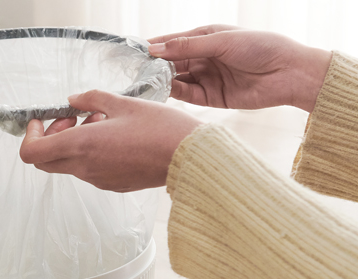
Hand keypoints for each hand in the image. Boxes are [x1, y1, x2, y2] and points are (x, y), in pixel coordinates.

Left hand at [19, 91, 201, 191]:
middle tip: (70, 118)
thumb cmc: (159, 129)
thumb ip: (91, 100)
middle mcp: (84, 168)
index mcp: (82, 145)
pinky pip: (87, 170)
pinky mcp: (109, 185)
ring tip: (100, 121)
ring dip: (72, 143)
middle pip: (45, 161)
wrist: (187, 158)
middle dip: (49, 138)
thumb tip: (72, 101)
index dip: (30, 136)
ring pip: (67, 164)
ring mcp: (96, 180)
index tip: (42, 120)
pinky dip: (88, 153)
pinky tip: (111, 137)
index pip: (32, 153)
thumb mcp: (122, 103)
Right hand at [148, 25, 331, 111]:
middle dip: (153, 67)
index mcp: (206, 38)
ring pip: (175, 80)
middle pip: (171, 63)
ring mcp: (205, 78)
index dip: (153, 46)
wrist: (287, 74)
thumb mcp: (222, 42)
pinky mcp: (209, 98)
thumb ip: (188, 48)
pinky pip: (186, 96)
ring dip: (161, 81)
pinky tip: (160, 93)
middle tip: (132, 73)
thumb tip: (155, 49)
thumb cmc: (260, 47)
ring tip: (142, 85)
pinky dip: (173, 94)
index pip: (172, 42)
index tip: (132, 52)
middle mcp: (203, 58)